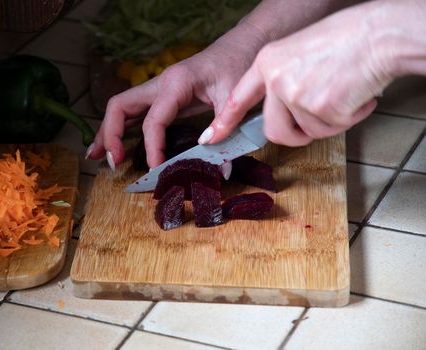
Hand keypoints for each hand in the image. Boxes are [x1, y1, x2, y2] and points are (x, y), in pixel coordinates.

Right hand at [86, 23, 266, 168]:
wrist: (241, 45)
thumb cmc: (237, 65)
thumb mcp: (234, 97)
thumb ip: (225, 129)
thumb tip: (221, 169)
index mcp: (175, 83)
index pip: (153, 120)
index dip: (151, 147)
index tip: (156, 168)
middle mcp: (160, 84)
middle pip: (120, 107)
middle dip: (111, 135)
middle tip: (113, 162)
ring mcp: (158, 89)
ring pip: (121, 109)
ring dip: (107, 132)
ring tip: (95, 156)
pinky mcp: (162, 96)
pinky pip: (134, 113)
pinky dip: (120, 129)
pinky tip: (114, 146)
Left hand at [201, 1, 398, 146]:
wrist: (378, 35)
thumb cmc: (345, 40)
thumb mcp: (299, 52)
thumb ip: (284, 81)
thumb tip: (284, 112)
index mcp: (268, 62)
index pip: (239, 98)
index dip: (226, 121)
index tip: (211, 137)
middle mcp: (276, 80)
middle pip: (274, 130)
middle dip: (296, 133)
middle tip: (318, 120)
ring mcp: (296, 96)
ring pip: (306, 132)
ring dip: (328, 122)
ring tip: (344, 94)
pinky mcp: (320, 110)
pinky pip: (332, 130)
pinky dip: (349, 118)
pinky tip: (358, 95)